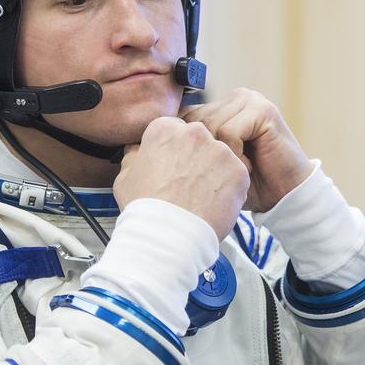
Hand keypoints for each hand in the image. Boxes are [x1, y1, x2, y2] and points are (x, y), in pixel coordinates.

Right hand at [113, 117, 248, 239]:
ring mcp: (219, 151)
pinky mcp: (238, 171)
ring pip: (220, 157)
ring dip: (213, 172)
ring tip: (200, 196)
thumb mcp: (126, 176)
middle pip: (200, 141)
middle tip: (188, 183)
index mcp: (165, 129)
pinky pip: (236, 176)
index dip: (175, 151)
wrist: (168, 235)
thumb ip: (136, 155)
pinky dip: (228, 188)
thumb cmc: (145, 209)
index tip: (175, 166)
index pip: (176, 130)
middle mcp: (194, 133)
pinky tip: (213, 203)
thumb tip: (139, 149)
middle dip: (196, 158)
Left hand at [179, 88, 311, 212]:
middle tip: (220, 174)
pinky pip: (230, 132)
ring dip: (220, 158)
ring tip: (237, 171)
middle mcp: (234, 98)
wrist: (285, 196)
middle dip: (203, 155)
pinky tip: (248, 167)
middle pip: (194, 122)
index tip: (189, 173)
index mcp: (219, 106)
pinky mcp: (263, 111)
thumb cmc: (245, 184)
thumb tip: (137, 149)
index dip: (184, 149)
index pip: (183, 117)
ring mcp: (250, 100)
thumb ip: (185, 151)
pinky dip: (235, 156)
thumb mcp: (208, 166)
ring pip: (210, 128)